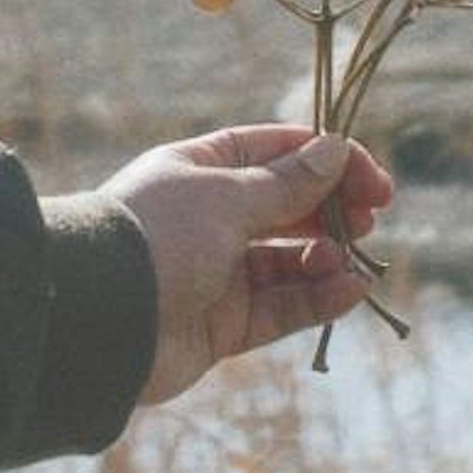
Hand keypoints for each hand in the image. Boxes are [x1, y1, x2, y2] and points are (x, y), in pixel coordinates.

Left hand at [100, 125, 396, 406]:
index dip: (327, 160)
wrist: (101, 319)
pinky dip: (318, 297)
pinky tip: (349, 288)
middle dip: (332, 210)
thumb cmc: (160, 235)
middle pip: (288, 207)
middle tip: (370, 217)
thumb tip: (336, 148)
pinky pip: (283, 306)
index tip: (372, 177)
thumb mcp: (228, 195)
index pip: (276, 152)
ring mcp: (218, 273)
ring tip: (349, 257)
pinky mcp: (224, 324)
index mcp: (201, 170)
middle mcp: (211, 218)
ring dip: (326, 256)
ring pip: (290, 260)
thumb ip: (288, 182)